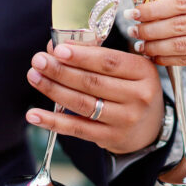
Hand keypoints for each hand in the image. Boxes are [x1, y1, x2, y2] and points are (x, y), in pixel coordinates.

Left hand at [26, 43, 164, 153]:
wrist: (151, 125)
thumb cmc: (134, 87)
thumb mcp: (129, 67)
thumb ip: (99, 55)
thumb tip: (59, 48)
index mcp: (143, 71)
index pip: (109, 62)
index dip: (82, 56)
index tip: (58, 49)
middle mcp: (138, 96)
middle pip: (93, 82)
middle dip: (61, 70)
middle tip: (38, 60)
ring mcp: (125, 119)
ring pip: (83, 104)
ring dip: (54, 90)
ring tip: (34, 77)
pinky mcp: (110, 138)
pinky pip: (77, 128)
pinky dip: (53, 121)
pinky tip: (34, 114)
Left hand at [128, 0, 185, 70]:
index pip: (183, 2)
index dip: (156, 8)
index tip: (137, 10)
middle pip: (180, 25)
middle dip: (151, 28)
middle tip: (132, 28)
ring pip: (184, 46)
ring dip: (157, 46)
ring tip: (139, 44)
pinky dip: (171, 59)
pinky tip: (156, 57)